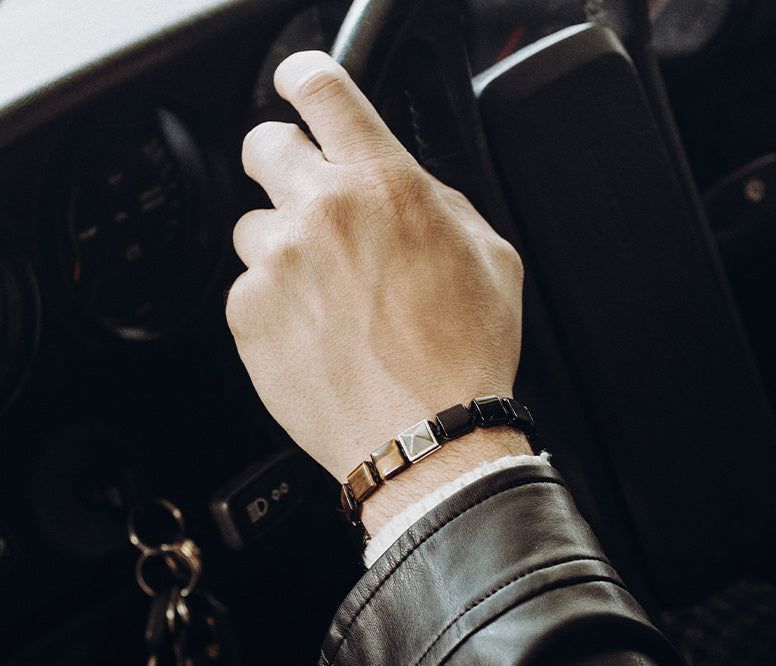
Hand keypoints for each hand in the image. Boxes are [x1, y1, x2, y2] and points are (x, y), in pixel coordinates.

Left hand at [228, 50, 525, 492]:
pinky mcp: (249, 315)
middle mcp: (322, 212)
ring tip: (326, 297)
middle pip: (264, 145)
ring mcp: (277, 264)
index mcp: (384, 184)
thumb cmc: (461, 357)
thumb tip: (404, 186)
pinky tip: (316, 335)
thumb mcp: (489, 257)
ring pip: (254, 227)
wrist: (425, 438)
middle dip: (284, 165)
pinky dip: (274, 304)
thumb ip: (436, 202)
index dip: (305, 78)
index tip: (296, 85)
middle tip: (310, 203)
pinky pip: (247, 289)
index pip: (323, 90)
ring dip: (284, 248)